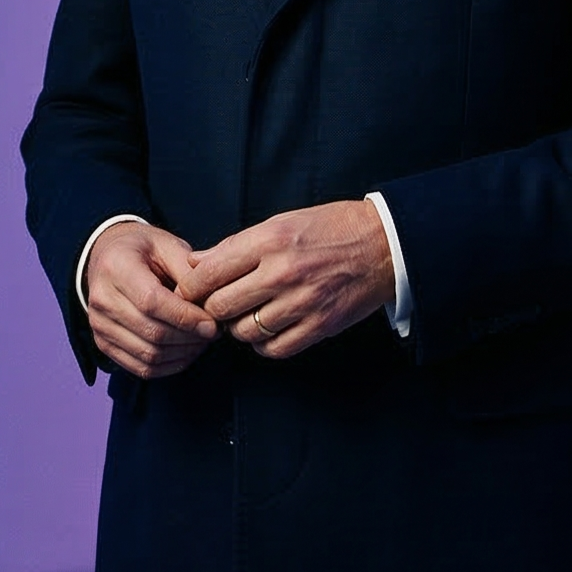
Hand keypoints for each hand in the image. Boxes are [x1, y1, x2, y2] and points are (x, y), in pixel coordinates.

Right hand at [85, 221, 219, 378]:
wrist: (107, 258)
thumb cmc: (143, 250)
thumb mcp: (167, 246)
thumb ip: (188, 271)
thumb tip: (211, 303)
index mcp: (117, 267)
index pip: (152, 302)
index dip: (185, 317)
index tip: (212, 323)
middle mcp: (102, 299)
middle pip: (151, 332)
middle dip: (189, 338)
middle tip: (213, 333)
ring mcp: (99, 325)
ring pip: (148, 354)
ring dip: (182, 353)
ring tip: (202, 341)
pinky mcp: (103, 345)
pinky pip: (140, 368)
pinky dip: (169, 366)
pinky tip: (186, 352)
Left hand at [175, 201, 394, 359]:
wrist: (383, 244)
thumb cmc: (330, 228)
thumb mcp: (282, 222)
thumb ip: (237, 245)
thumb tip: (197, 262)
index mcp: (270, 240)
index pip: (210, 272)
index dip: (191, 286)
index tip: (189, 291)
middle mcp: (283, 271)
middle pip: (221, 306)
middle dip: (212, 309)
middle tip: (216, 306)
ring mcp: (303, 302)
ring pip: (244, 331)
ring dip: (238, 327)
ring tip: (245, 315)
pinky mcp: (320, 325)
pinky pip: (274, 349)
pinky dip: (263, 344)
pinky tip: (266, 330)